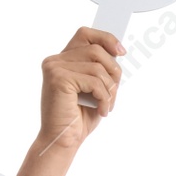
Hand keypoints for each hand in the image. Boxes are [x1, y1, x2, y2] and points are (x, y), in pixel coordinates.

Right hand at [38, 27, 124, 151]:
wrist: (64, 140)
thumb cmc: (80, 117)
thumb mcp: (96, 89)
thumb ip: (101, 69)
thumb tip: (118, 51)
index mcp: (63, 60)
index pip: (85, 34)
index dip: (106, 38)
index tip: (121, 51)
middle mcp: (55, 60)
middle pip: (96, 50)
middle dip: (113, 72)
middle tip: (113, 94)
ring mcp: (54, 68)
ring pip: (98, 66)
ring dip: (110, 89)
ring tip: (106, 105)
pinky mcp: (58, 79)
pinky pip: (94, 81)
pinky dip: (104, 98)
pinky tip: (101, 110)